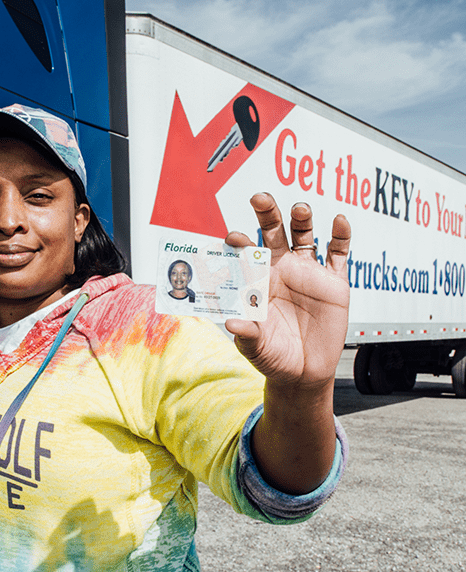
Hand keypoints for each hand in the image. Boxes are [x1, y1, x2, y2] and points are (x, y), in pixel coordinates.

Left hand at [224, 193, 350, 390]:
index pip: (246, 254)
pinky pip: (338, 253)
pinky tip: (338, 220)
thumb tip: (232, 322)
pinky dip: (340, 235)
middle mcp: (282, 270)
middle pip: (273, 233)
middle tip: (259, 198)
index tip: (232, 237)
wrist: (304, 373)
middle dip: (267, 214)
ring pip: (304, 235)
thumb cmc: (273, 356)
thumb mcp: (256, 347)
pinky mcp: (333, 282)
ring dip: (302, 219)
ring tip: (300, 208)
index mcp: (258, 281)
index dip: (240, 242)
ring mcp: (308, 273)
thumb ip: (247, 333)